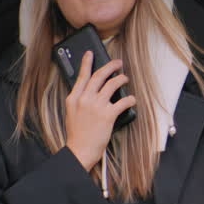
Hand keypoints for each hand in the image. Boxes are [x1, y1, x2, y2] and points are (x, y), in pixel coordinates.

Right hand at [63, 50, 136, 170]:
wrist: (80, 150)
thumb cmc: (77, 134)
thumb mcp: (72, 113)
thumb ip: (79, 100)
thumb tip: (90, 90)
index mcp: (73, 98)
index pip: (82, 76)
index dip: (86, 63)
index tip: (90, 54)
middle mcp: (84, 99)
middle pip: (99, 75)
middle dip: (110, 66)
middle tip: (118, 63)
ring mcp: (96, 106)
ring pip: (112, 84)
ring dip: (121, 79)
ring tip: (125, 79)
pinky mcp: (108, 114)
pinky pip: (123, 101)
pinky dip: (130, 99)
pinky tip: (132, 99)